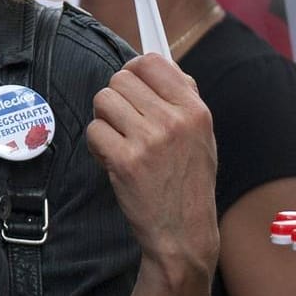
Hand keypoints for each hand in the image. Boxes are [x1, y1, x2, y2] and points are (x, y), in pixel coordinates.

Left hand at [86, 54, 219, 284]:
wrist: (183, 234)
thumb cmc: (188, 183)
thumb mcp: (201, 136)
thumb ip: (182, 99)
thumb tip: (158, 65)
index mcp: (195, 110)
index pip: (151, 62)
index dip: (134, 72)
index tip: (133, 89)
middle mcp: (174, 120)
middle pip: (119, 80)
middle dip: (116, 101)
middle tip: (127, 125)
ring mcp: (148, 140)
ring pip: (102, 101)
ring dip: (105, 122)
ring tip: (122, 143)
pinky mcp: (124, 160)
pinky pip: (93, 131)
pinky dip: (97, 146)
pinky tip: (115, 161)